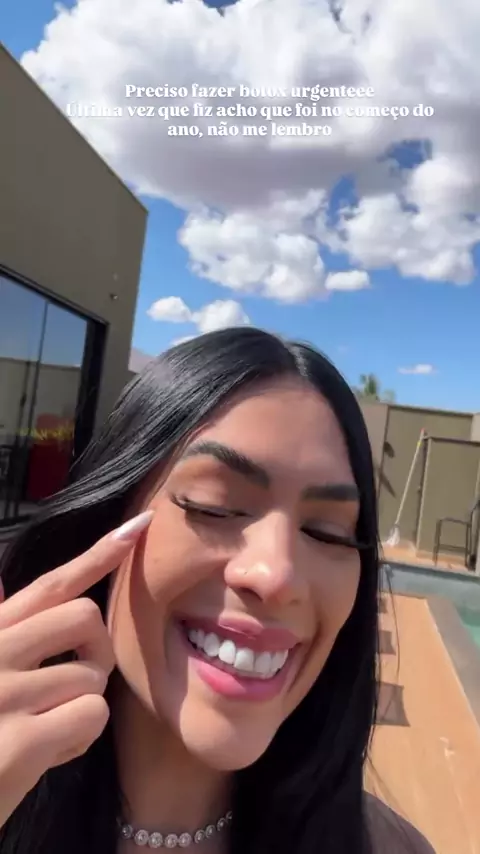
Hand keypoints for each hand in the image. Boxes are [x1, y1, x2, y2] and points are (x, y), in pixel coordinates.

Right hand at [0, 510, 152, 829]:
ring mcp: (3, 695)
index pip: (52, 583)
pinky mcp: (18, 743)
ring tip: (44, 729)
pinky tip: (46, 755)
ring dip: (81, 707)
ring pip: (92, 676)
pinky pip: (90, 717)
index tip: (141, 526)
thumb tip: (12, 582)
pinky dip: (79, 741)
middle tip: (72, 686)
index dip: (100, 553)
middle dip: (95, 653)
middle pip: (86, 618)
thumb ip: (4, 627)